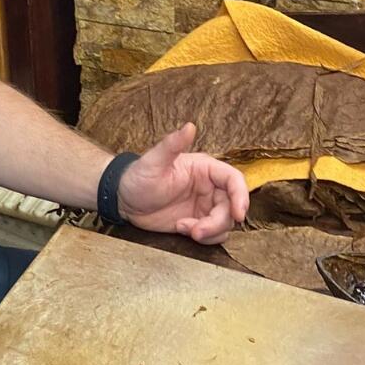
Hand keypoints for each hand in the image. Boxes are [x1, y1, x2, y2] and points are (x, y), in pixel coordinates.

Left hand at [116, 123, 248, 244]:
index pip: (234, 180)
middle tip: (196, 231)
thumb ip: (172, 144)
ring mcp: (204, 206)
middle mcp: (209, 187)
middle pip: (231, 206)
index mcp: (204, 169)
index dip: (241, 196)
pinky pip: (214, 234)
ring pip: (225, 223)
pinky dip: (204, 238)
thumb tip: (189, 126)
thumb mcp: (153, 161)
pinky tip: (181, 229)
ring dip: (210, 231)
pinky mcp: (198, 221)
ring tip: (184, 228)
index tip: (238, 215)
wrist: (123, 200)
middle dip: (218, 222)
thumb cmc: (137, 176)